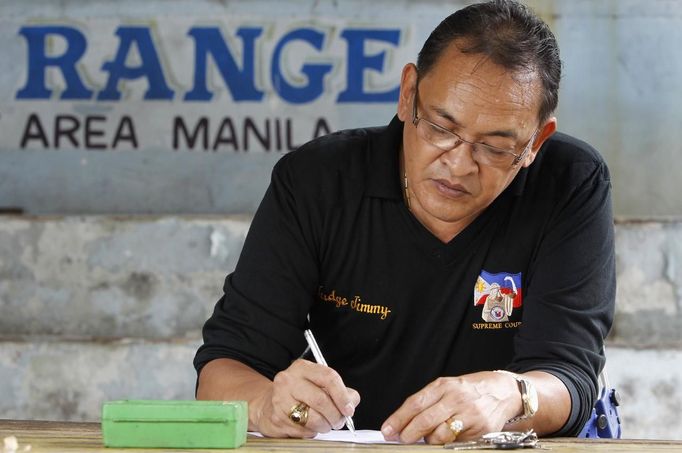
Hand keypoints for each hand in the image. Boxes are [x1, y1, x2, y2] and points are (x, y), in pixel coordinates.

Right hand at [253, 359, 359, 437]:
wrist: (267, 405)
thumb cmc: (296, 394)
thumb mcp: (317, 384)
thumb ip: (339, 390)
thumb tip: (352, 400)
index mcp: (302, 368)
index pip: (329, 377)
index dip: (343, 396)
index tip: (349, 408)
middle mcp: (288, 381)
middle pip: (321, 400)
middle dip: (335, 415)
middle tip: (339, 421)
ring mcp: (280, 400)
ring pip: (314, 419)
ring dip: (325, 426)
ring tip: (324, 424)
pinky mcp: (276, 419)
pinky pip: (303, 431)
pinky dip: (311, 432)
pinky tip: (308, 426)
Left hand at [380, 371, 519, 443]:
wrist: (502, 391)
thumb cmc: (470, 390)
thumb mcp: (447, 387)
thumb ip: (427, 402)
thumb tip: (404, 422)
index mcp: (443, 386)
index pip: (415, 403)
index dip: (398, 419)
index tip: (388, 430)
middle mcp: (456, 399)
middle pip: (425, 421)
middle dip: (409, 434)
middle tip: (401, 439)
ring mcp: (469, 415)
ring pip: (440, 435)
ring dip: (429, 441)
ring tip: (428, 439)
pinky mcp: (480, 430)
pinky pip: (456, 442)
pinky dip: (447, 444)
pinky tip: (445, 440)